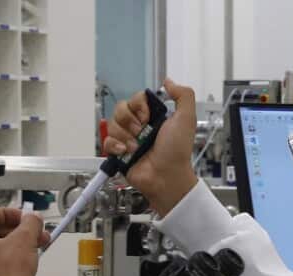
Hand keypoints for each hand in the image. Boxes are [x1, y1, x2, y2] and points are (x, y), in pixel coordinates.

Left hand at [0, 208, 48, 275]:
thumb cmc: (8, 274)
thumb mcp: (24, 238)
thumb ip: (30, 222)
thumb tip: (33, 217)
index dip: (8, 213)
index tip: (23, 216)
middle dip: (20, 228)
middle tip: (34, 228)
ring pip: (3, 244)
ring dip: (23, 239)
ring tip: (40, 240)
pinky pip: (5, 258)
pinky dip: (18, 252)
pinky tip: (34, 252)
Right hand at [104, 78, 198, 215]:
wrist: (167, 177)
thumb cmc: (177, 151)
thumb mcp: (186, 119)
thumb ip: (183, 95)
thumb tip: (169, 82)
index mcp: (152, 116)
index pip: (136, 99)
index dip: (139, 106)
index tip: (148, 117)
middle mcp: (139, 125)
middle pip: (121, 109)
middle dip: (130, 121)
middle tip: (142, 133)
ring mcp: (128, 139)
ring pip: (113, 125)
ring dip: (125, 136)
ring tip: (136, 148)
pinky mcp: (119, 153)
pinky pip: (106, 142)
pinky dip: (115, 146)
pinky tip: (126, 152)